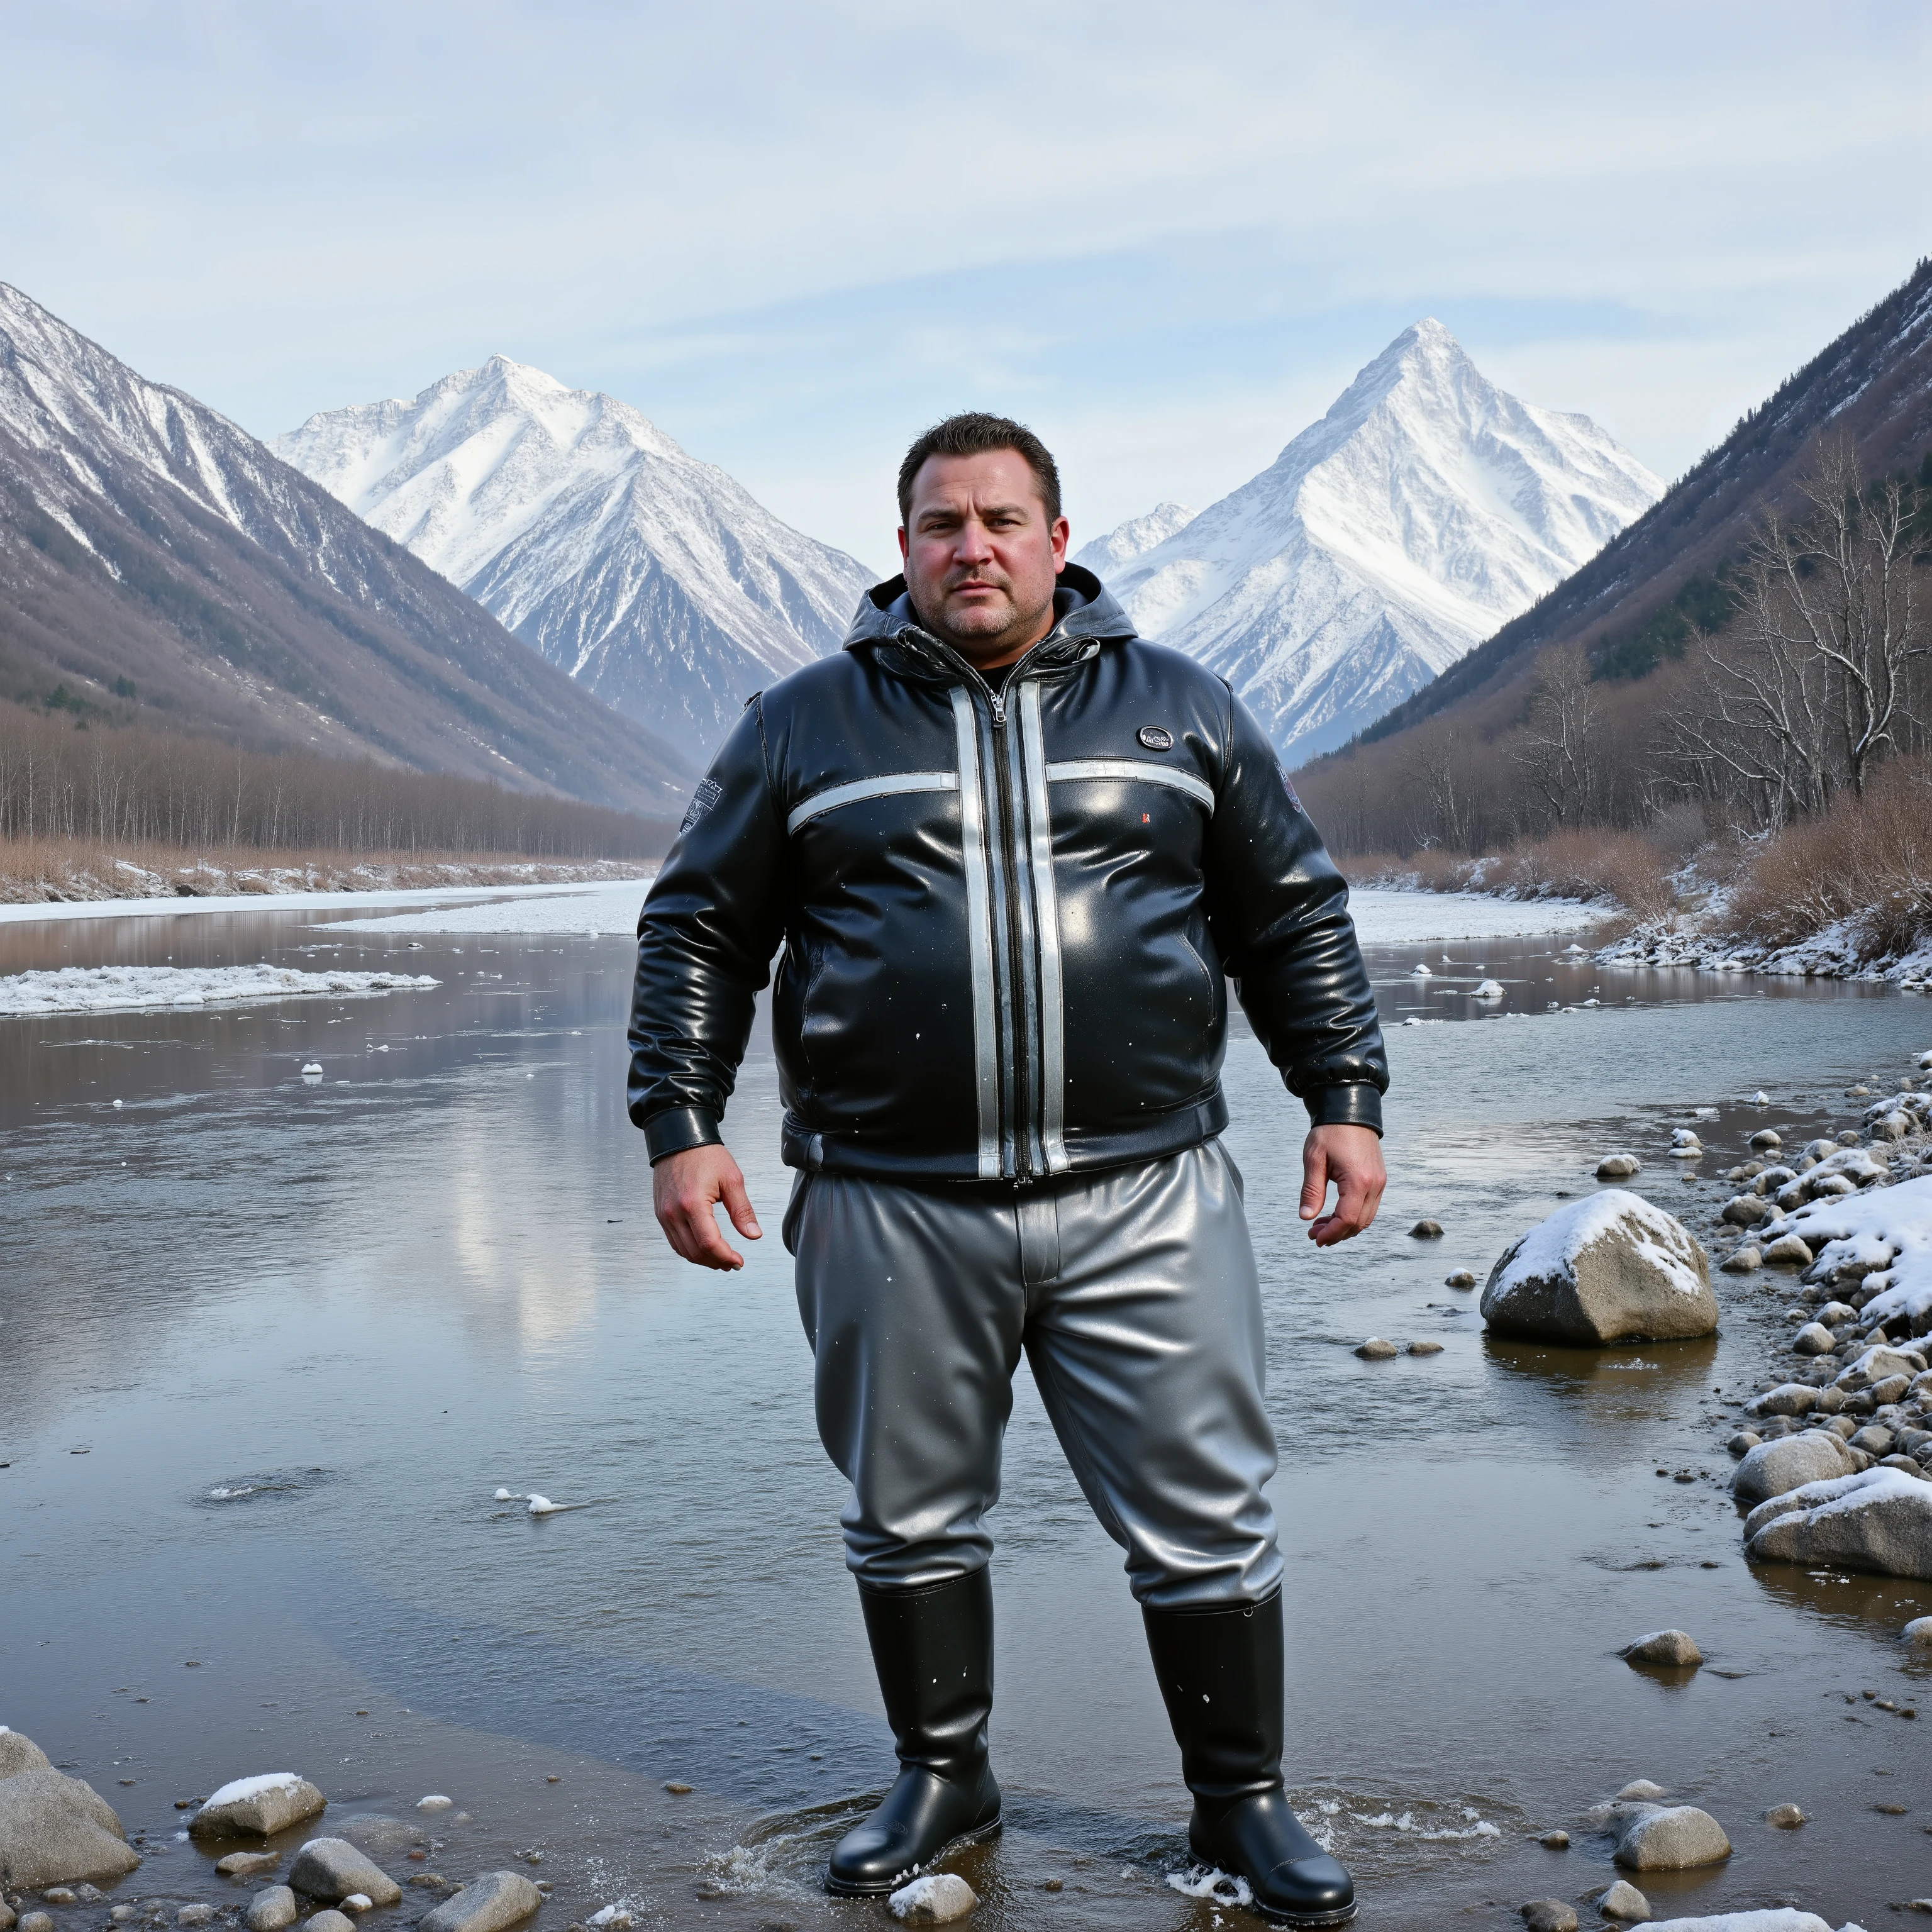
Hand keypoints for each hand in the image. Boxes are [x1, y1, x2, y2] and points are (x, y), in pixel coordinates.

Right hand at [652, 1143, 761, 1269]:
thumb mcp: (732, 1179)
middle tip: (732, 1263)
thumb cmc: (704, 1154)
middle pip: (695, 1252)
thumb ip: (743, 1210)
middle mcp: (674, 1212)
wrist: (679, 1139)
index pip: (709, 1243)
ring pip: (683, 1251)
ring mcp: (664, 1214)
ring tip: (721, 1259)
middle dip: (716, 1262)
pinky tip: (703, 1249)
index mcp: (693, 1203)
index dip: (726, 1257)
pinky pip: (674, 1241)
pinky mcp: (661, 1214)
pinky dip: (689, 1250)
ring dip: (703, 1260)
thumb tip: (753, 1234)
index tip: (738, 1261)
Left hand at [1299, 1123, 1384, 1246]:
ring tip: (1322, 1225)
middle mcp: (1375, 1185)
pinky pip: (1369, 1207)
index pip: (1347, 1219)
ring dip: (1345, 1227)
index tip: (1315, 1238)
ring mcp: (1380, 1182)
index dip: (1331, 1233)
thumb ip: (1311, 1190)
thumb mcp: (1314, 1159)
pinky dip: (1354, 1216)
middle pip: (1359, 1223)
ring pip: (1366, 1218)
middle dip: (1337, 1234)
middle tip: (1314, 1234)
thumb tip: (1306, 1217)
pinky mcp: (1379, 1179)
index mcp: (1358, 1181)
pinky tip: (1336, 1213)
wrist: (1350, 1111)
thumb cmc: (1331, 1131)